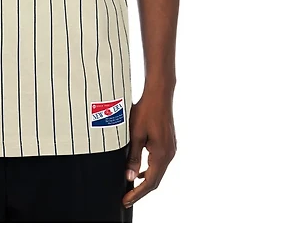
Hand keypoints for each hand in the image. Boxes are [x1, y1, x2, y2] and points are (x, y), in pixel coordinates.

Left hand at [122, 92, 176, 207]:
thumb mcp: (135, 134)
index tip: (126, 201)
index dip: (137, 194)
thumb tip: (130, 177)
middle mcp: (169, 154)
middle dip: (140, 190)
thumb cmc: (146, 110)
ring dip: (145, 180)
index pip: (150, 182)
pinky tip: (140, 170)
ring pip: (158, 172)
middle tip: (126, 198)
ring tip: (130, 187)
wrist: (159, 94)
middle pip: (155, 180)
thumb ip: (133, 157)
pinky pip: (159, 163)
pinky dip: (150, 170)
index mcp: (161, 154)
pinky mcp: (168, 143)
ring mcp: (171, 149)